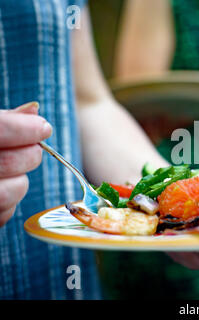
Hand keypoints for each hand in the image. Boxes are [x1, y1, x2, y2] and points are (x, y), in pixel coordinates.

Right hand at [0, 102, 51, 225]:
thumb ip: (2, 120)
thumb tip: (34, 111)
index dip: (25, 129)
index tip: (43, 128)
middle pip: (8, 163)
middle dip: (30, 155)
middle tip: (34, 150)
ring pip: (7, 193)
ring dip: (21, 182)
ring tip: (14, 173)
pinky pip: (2, 215)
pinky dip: (9, 203)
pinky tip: (1, 188)